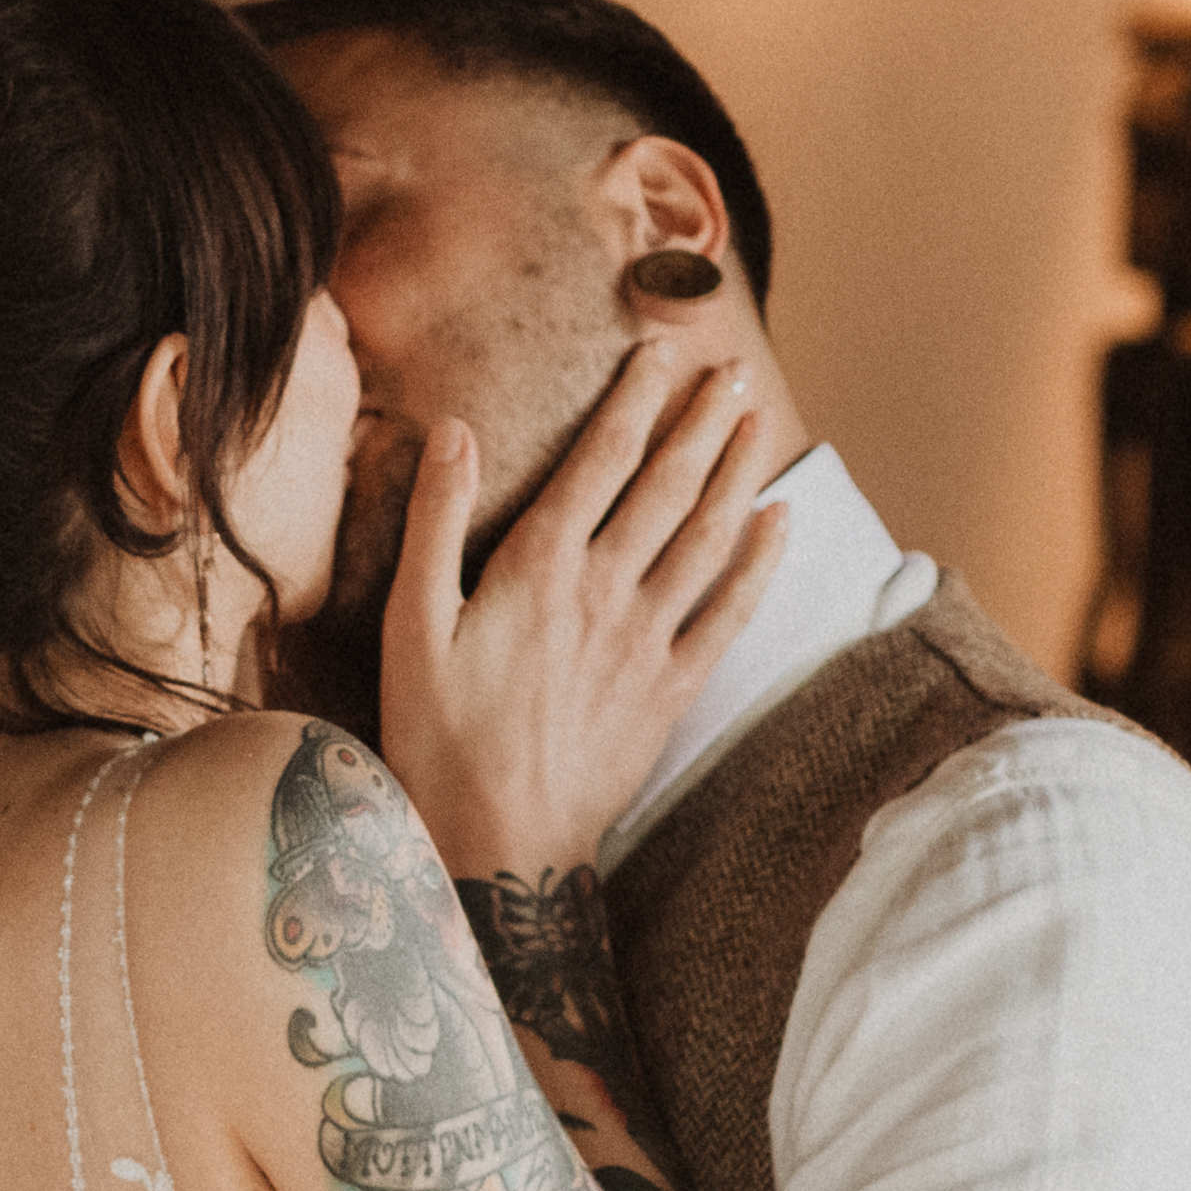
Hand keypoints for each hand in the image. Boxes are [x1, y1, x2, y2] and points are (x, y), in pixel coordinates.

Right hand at [374, 347, 791, 875]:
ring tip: (759, 421)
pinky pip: (730, 613)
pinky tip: (781, 522)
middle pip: (668, 485)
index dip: (634, 398)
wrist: (501, 840)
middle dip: (702, 421)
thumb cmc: (439, 737)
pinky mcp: (672, 688)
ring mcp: (648, 639)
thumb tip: (454, 432)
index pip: (601, 458)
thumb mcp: (409, 626)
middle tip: (731, 371)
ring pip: (708, 536)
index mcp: (540, 566)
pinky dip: (760, 563)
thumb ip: (432, 522)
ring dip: (738, 472)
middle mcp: (606, 589)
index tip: (659, 350)